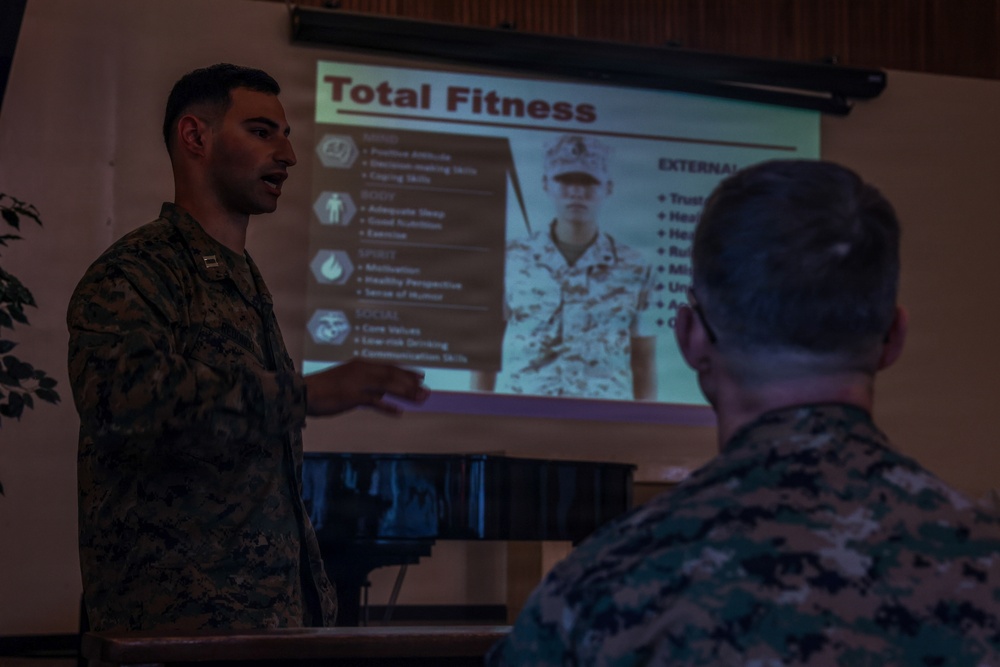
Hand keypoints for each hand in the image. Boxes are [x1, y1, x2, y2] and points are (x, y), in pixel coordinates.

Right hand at [304, 358, 429, 416]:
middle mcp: (362, 370)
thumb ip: (367, 388)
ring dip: (406, 393)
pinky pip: (374, 401)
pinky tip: (399, 412)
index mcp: (361, 365)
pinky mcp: (352, 395)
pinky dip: (387, 407)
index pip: (389, 367)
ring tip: (421, 399)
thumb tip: (383, 395)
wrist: (304, 392)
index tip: (421, 376)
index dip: (406, 372)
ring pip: (388, 386)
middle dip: (411, 383)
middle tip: (427, 391)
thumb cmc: (324, 390)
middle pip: (392, 375)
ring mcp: (358, 382)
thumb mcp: (349, 384)